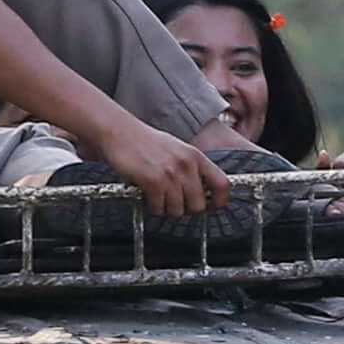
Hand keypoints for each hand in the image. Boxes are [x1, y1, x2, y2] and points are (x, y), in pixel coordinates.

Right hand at [103, 121, 234, 216]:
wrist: (120, 133)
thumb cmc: (145, 142)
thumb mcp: (178, 150)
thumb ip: (191, 168)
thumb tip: (201, 191)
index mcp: (196, 157)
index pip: (223, 184)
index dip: (219, 202)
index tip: (211, 206)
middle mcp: (186, 165)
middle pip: (199, 205)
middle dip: (185, 209)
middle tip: (173, 202)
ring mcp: (170, 174)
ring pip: (177, 210)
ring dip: (165, 208)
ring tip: (157, 196)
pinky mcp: (153, 182)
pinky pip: (158, 208)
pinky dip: (151, 207)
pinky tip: (146, 195)